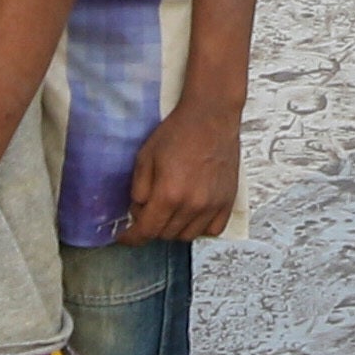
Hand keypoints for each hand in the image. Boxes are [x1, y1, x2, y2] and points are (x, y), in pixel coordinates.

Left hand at [121, 97, 243, 240]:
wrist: (211, 116)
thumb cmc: (180, 131)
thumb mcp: (145, 157)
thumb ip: (139, 190)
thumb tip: (138, 211)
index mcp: (168, 194)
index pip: (146, 231)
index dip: (131, 238)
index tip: (126, 237)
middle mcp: (192, 205)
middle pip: (165, 235)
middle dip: (151, 227)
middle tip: (148, 210)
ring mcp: (212, 205)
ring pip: (187, 236)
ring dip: (174, 228)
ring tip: (170, 209)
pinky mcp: (228, 201)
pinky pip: (212, 230)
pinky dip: (199, 227)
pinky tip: (192, 213)